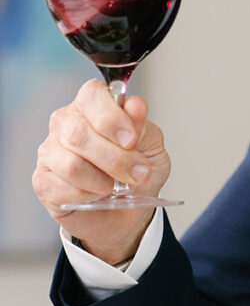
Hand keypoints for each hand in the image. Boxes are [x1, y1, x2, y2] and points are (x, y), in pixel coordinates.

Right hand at [32, 79, 171, 263]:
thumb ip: (142, 126)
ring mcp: (50, 152)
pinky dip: (88, 196)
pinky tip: (97, 195)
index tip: (131, 140)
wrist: (128, 210)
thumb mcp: (151, 147)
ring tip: (118, 187)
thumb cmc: (136, 172)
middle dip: (115, 158)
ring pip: (71, 164)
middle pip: (79, 133)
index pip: (91, 95)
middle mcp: (66, 123)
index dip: (112, 118)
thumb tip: (134, 106)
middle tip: (138, 173)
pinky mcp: (43, 181)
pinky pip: (62, 188)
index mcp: (93, 106)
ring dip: (103, 181)